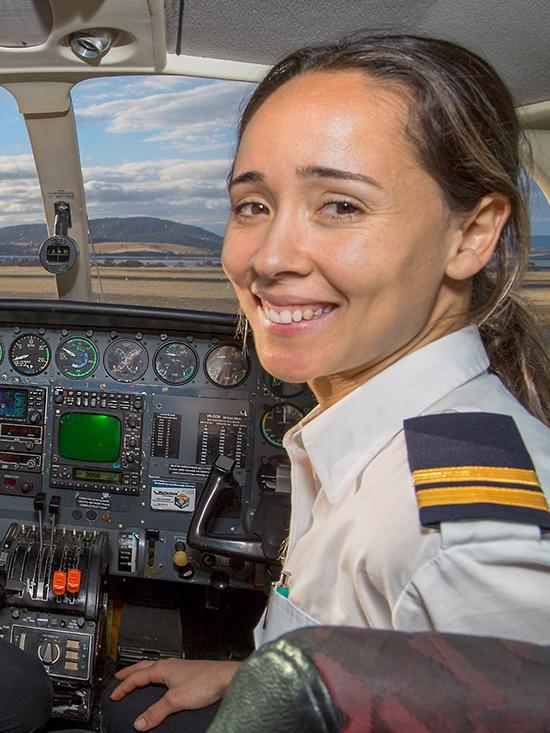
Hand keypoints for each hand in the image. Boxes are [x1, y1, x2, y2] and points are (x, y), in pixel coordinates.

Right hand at [110, 658, 240, 730]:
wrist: (225, 678)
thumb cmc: (204, 682)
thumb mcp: (175, 700)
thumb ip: (156, 712)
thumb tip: (139, 723)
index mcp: (162, 668)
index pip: (137, 677)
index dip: (123, 686)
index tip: (114, 694)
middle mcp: (169, 665)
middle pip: (143, 667)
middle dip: (130, 672)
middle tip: (118, 677)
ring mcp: (178, 668)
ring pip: (154, 668)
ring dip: (142, 672)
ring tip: (136, 678)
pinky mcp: (187, 673)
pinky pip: (164, 672)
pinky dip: (155, 676)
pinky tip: (160, 683)